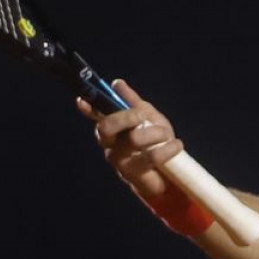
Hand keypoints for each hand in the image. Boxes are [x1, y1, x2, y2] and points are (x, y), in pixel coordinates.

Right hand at [75, 79, 178, 202]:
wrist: (168, 173)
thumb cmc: (154, 142)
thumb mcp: (147, 117)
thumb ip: (132, 102)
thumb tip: (116, 83)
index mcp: (112, 128)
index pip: (96, 116)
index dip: (89, 108)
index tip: (82, 100)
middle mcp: (109, 144)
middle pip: (106, 126)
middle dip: (127, 116)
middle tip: (143, 116)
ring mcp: (119, 161)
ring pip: (134, 138)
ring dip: (157, 133)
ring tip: (168, 135)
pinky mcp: (133, 175)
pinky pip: (152, 156)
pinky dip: (169, 147)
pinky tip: (176, 145)